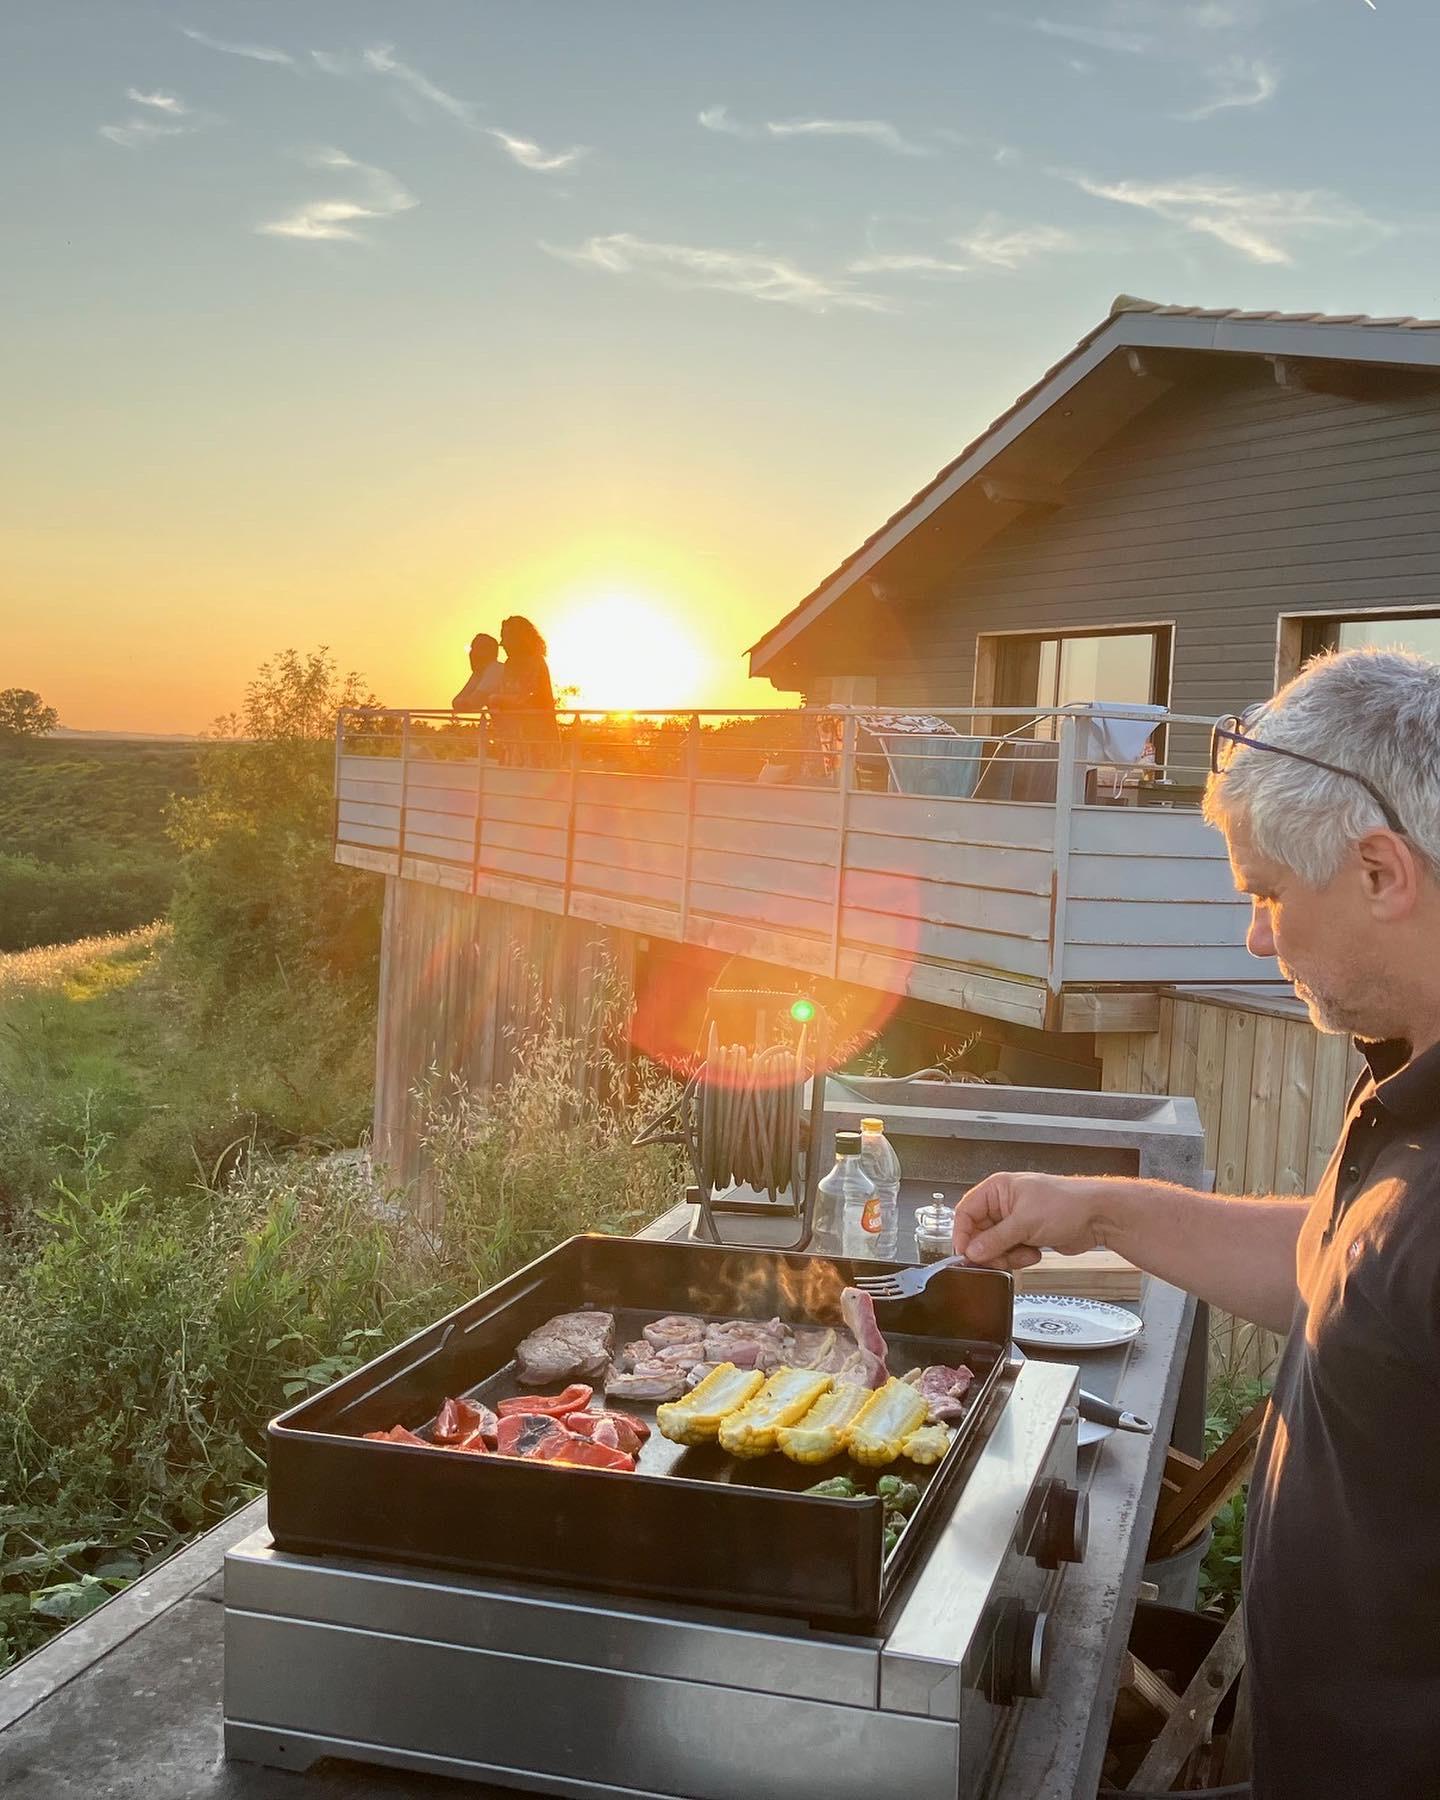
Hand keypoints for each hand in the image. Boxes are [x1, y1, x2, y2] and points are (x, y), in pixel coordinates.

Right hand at [953, 1172, 1111, 1270]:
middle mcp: (1003, 1204)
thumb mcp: (1025, 1222)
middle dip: (989, 1250)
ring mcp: (1015, 1221)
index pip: (966, 1212)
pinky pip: (1009, 1253)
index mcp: (997, 1189)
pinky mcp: (1025, 1236)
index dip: (962, 1234)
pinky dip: (1019, 1257)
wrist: (1097, 1217)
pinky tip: (1035, 1252)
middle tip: (999, 1259)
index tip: (965, 1254)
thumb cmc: (1067, 1204)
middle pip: (978, 1233)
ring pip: (993, 1247)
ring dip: (1007, 1256)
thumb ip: (995, 1239)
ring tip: (1026, 1252)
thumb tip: (972, 1251)